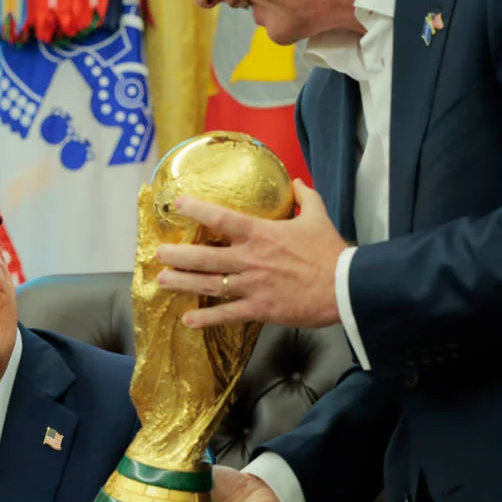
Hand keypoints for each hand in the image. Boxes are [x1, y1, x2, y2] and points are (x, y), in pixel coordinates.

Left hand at [156, 179, 347, 329]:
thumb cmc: (330, 252)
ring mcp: (252, 286)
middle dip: (178, 255)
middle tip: (158, 254)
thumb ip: (305, 197)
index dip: (197, 209)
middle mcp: (250, 259)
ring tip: (161, 281)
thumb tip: (296, 181)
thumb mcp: (317, 217)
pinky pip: (227, 314)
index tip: (178, 204)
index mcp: (261, 234)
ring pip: (210, 284)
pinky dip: (206, 319)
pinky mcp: (259, 308)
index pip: (222, 219)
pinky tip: (187, 320)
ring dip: (183, 283)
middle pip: (205, 256)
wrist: (344, 287)